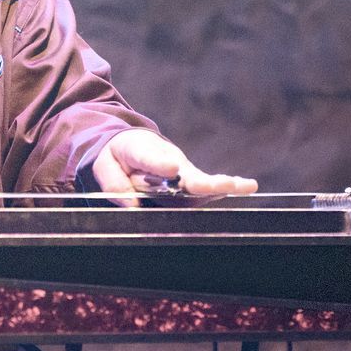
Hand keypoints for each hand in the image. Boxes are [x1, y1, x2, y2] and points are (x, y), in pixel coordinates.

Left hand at [90, 129, 257, 207]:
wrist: (130, 144)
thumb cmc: (116, 154)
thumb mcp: (104, 164)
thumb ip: (114, 184)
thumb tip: (134, 206)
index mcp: (141, 151)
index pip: (150, 158)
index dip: (161, 165)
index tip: (172, 168)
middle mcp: (167, 161)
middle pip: (185, 174)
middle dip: (201, 182)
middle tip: (216, 185)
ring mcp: (181, 172)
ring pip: (200, 183)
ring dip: (221, 186)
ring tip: (244, 186)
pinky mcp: (188, 183)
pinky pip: (204, 190)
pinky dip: (224, 189)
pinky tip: (246, 187)